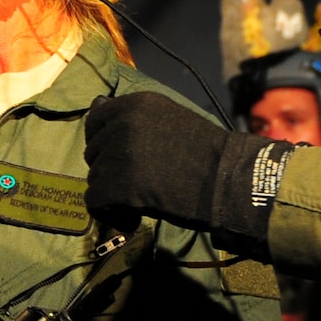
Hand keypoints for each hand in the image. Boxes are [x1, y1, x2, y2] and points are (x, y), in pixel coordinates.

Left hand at [84, 92, 294, 245]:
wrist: (227, 182)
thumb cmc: (204, 153)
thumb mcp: (167, 119)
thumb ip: (132, 116)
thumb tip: (95, 104)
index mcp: (136, 103)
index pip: (96, 119)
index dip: (104, 142)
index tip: (122, 158)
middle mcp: (122, 123)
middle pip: (94, 152)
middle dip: (111, 170)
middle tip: (142, 181)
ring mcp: (119, 154)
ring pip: (95, 179)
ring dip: (114, 193)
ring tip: (144, 198)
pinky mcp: (118, 185)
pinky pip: (95, 202)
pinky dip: (112, 214)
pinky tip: (134, 216)